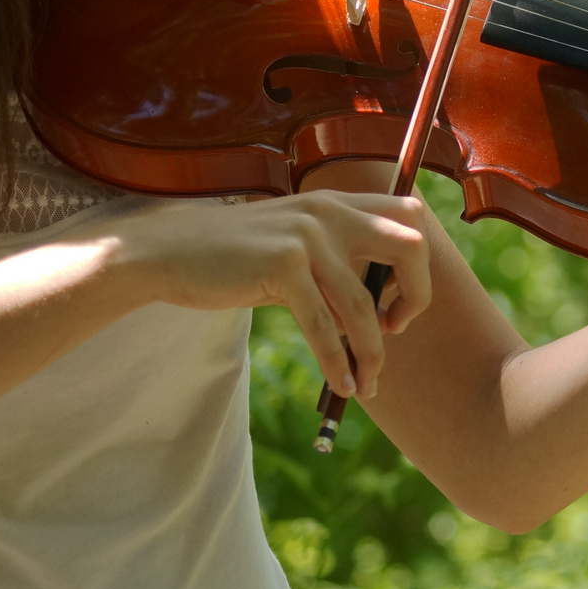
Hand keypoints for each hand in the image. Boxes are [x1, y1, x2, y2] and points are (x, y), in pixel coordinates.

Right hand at [96, 190, 434, 398]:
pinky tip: (343, 385)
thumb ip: (335, 264)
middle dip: (416, 295)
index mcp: (337, 203)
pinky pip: (325, 326)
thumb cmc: (235, 259)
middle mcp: (329, 212)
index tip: (398, 300)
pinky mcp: (282, 266)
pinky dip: (338, 362)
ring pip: (363, 304)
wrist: (167, 252)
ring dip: (372, 352)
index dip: (419, 261)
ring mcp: (306, 237)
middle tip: (396, 329)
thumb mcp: (294, 248)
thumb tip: (380, 313)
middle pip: (410, 246)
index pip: (409, 215)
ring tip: (367, 384)